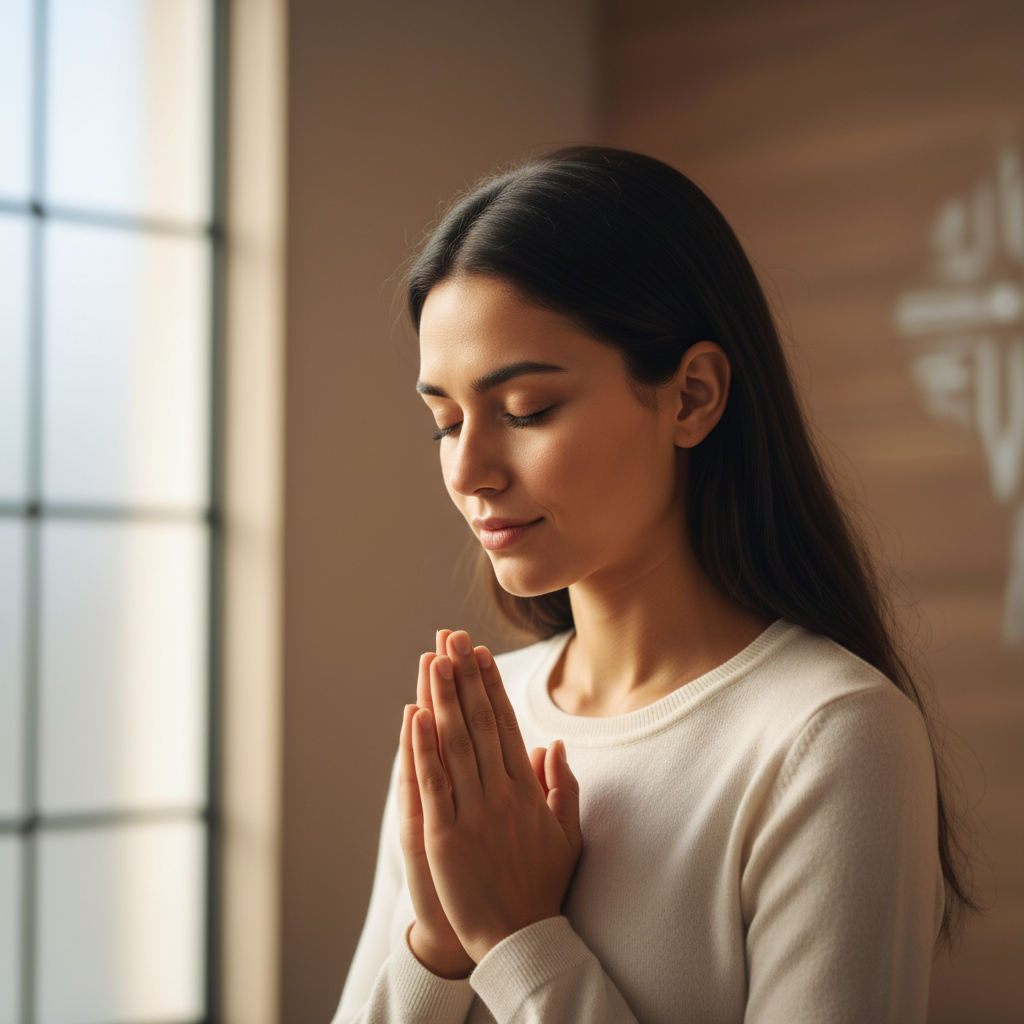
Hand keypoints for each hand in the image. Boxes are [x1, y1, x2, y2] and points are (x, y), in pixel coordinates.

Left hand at [412, 629, 582, 964]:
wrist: (519, 939)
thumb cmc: (541, 886)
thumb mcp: (566, 835)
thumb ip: (562, 787)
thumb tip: (552, 745)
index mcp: (525, 790)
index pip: (505, 725)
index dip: (490, 686)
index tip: (479, 654)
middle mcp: (500, 793)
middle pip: (479, 723)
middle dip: (464, 678)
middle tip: (452, 638)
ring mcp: (472, 813)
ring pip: (455, 744)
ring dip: (443, 699)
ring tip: (434, 660)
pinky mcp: (444, 836)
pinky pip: (432, 784)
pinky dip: (422, 748)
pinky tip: (415, 715)